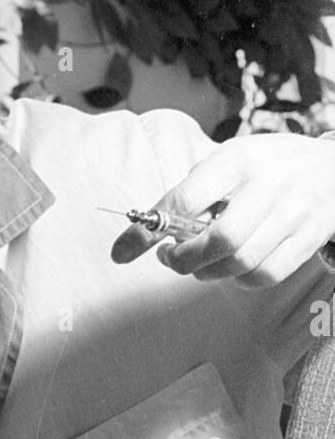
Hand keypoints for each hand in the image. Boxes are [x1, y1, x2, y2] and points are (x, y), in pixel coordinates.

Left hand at [110, 132, 334, 286]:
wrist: (332, 167)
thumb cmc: (266, 167)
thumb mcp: (228, 162)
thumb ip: (191, 193)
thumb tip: (142, 233)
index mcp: (238, 158)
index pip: (185, 199)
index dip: (149, 230)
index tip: (124, 250)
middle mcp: (269, 184)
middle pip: (219, 241)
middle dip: (183, 260)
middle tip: (170, 258)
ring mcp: (294, 212)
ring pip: (241, 264)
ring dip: (208, 273)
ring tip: (200, 263)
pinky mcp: (310, 237)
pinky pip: (265, 275)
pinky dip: (240, 280)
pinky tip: (232, 269)